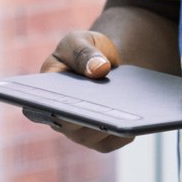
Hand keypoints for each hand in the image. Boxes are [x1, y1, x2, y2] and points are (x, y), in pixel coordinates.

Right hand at [30, 31, 132, 152]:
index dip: (53, 109)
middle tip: (106, 109)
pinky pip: (116, 139)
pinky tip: (139, 118)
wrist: (107, 64)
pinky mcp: (103, 140)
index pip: (43, 109)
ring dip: (111, 124)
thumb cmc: (85, 51)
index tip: (65, 105)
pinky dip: (128, 129)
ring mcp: (82, 133)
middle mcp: (60, 121)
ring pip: (96, 135)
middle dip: (89, 117)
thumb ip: (83, 52)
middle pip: (73, 126)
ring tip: (127, 112)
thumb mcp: (80, 41)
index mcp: (43, 97)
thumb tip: (98, 70)